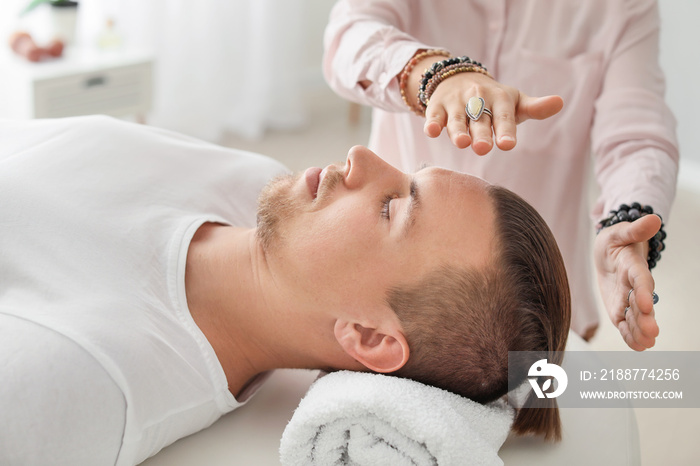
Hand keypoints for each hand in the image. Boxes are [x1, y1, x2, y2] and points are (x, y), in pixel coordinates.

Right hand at [422, 72, 563, 154]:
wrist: (459, 79)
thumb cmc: (493, 100)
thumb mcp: (514, 102)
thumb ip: (535, 108)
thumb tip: (560, 103)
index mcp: (499, 99)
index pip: (504, 117)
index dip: (505, 130)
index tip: (508, 145)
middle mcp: (477, 99)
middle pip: (480, 120)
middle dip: (481, 133)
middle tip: (483, 148)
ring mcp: (456, 103)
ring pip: (457, 119)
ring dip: (458, 130)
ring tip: (462, 143)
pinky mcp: (437, 106)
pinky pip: (434, 115)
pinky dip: (432, 123)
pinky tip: (431, 131)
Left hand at [594, 214, 661, 349]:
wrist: (609, 253)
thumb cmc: (615, 241)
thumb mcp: (620, 232)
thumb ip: (634, 229)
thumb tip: (653, 218)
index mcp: (634, 267)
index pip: (641, 279)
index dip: (643, 291)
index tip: (645, 303)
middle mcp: (634, 286)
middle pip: (641, 303)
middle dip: (645, 318)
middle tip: (652, 333)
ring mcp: (628, 299)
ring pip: (635, 317)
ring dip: (640, 330)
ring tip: (646, 344)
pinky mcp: (620, 309)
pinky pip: (626, 324)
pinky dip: (631, 335)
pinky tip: (639, 347)